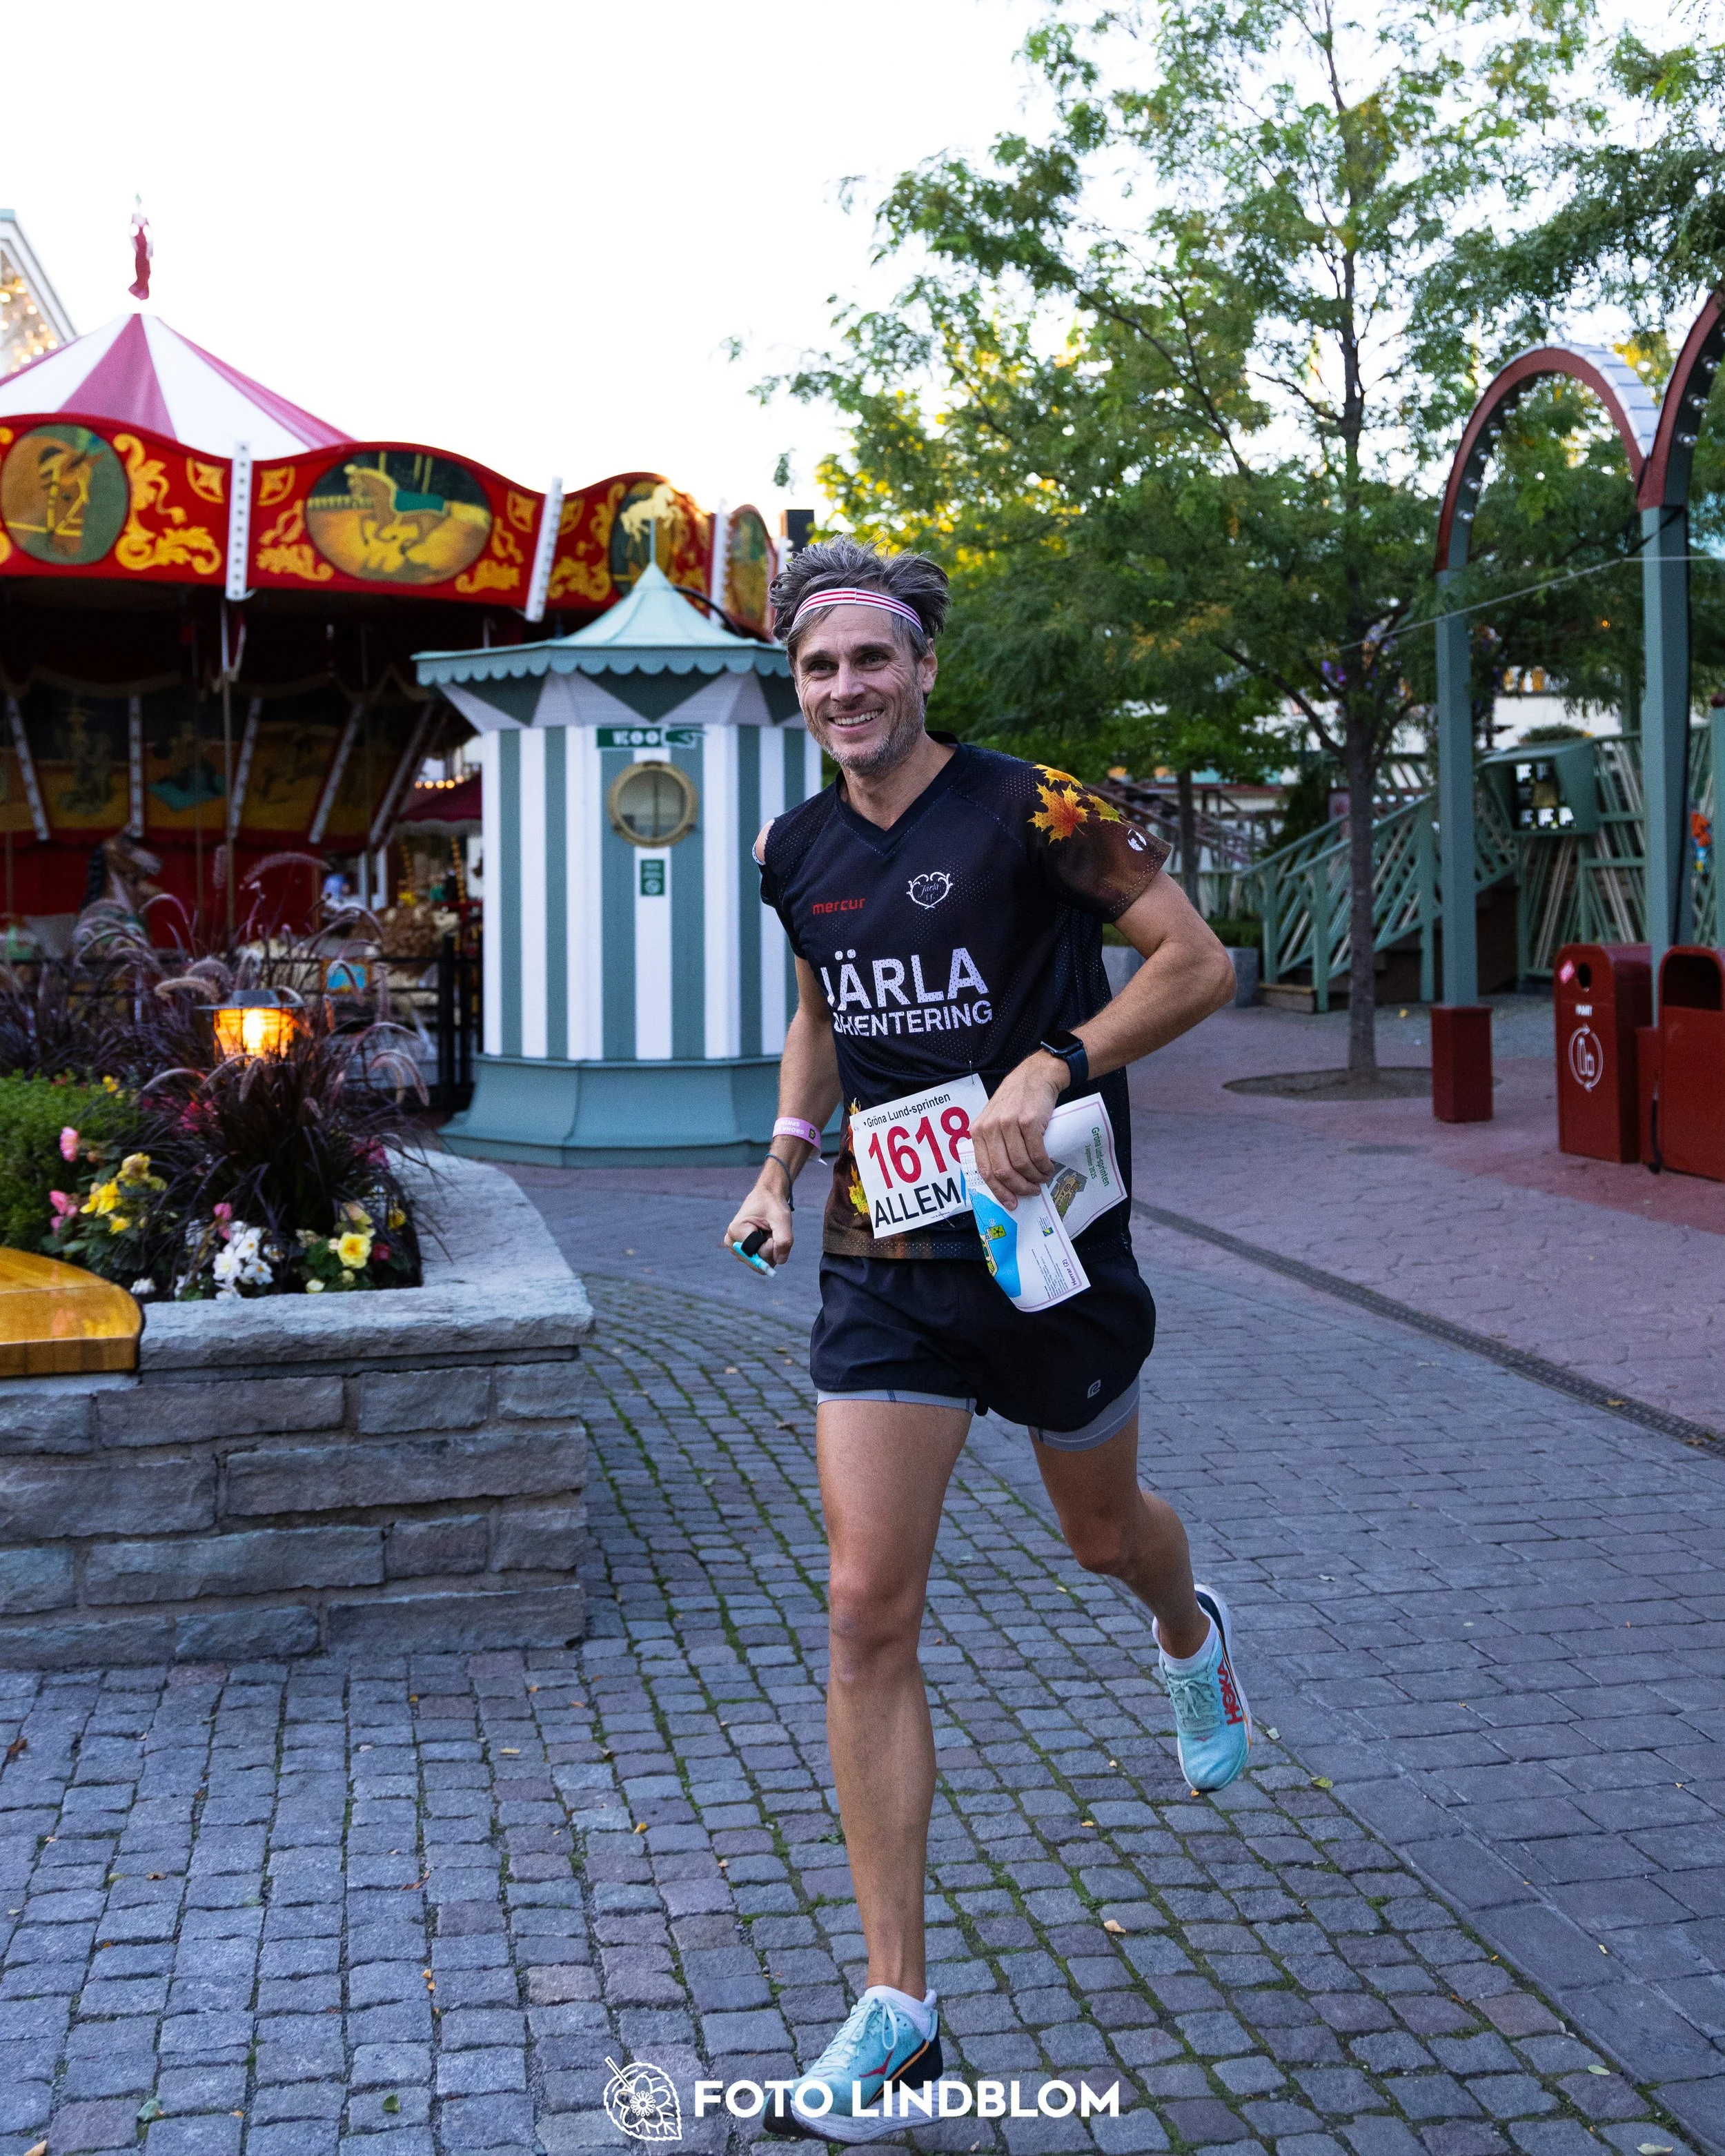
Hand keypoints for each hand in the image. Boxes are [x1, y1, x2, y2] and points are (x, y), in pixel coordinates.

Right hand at [723, 1180, 794, 1269]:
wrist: (768, 1196)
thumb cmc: (773, 1205)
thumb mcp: (782, 1219)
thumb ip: (783, 1241)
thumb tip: (780, 1261)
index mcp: (735, 1231)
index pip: (759, 1254)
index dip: (772, 1243)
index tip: (770, 1226)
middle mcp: (732, 1243)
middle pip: (758, 1262)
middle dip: (771, 1247)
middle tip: (770, 1229)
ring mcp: (736, 1249)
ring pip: (761, 1263)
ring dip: (771, 1248)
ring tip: (768, 1231)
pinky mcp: (743, 1252)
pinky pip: (761, 1262)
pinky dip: (769, 1250)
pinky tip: (766, 1236)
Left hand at [970, 1052, 1066, 1206]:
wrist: (1036, 1076)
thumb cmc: (1017, 1101)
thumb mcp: (994, 1118)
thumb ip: (992, 1142)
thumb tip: (1001, 1178)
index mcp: (978, 1131)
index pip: (984, 1169)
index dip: (999, 1190)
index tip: (1011, 1203)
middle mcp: (990, 1128)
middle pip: (1002, 1170)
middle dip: (1019, 1187)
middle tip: (1032, 1191)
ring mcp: (1009, 1124)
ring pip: (1020, 1164)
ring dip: (1034, 1177)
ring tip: (1043, 1178)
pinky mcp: (1029, 1121)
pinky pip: (1036, 1153)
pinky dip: (1044, 1165)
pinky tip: (1048, 1167)